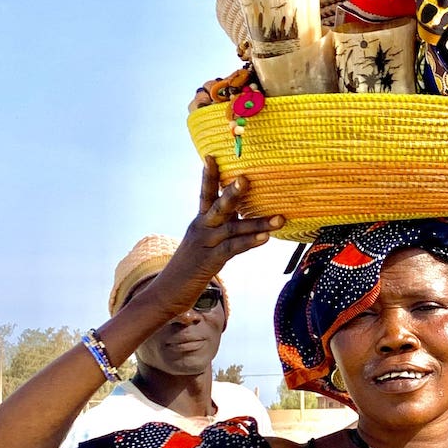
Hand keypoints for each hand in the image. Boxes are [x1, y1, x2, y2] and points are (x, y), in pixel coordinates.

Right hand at [132, 157, 283, 319]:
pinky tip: (266, 238)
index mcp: (200, 222)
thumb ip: (219, 230)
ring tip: (280, 218)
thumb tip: (239, 220)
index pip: (205, 193)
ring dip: (258, 223)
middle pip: (218, 205)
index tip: (212, 155)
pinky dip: (250, 242)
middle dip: (232, 192)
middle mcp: (201, 228)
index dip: (209, 175)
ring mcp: (205, 243)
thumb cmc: (189, 269)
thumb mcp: (204, 245)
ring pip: (232, 228)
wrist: (167, 293)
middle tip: (246, 177)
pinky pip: (233, 248)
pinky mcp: (210, 261)